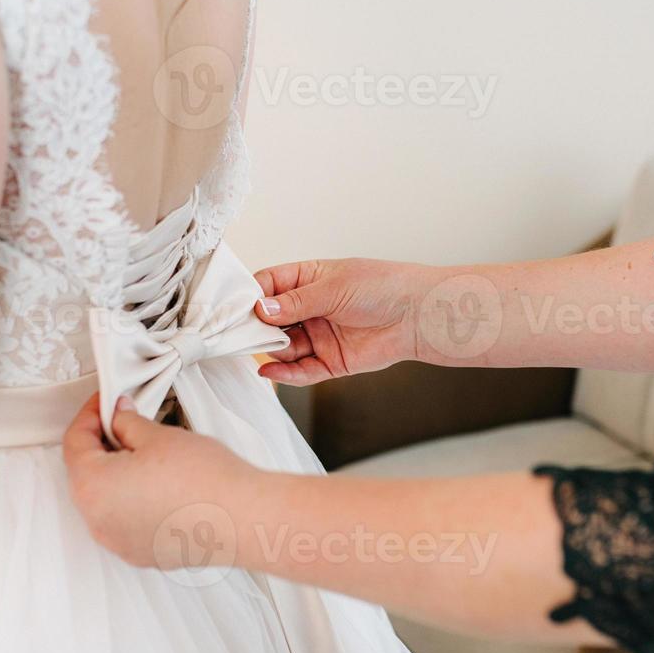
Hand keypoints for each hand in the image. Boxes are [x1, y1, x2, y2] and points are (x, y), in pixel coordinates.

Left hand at [62, 395, 260, 567]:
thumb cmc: (205, 482)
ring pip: (107, 500)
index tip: (104, 404)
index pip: (75, 442)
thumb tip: (118, 417)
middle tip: (125, 422)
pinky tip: (162, 485)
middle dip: (103, 445)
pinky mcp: (143, 553)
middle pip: (86, 474)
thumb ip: (128, 422)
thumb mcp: (158, 436)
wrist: (242, 519)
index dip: (89, 415)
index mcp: (92, 488)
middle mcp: (98, 522)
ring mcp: (120, 543)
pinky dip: (136, 502)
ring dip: (119, 475)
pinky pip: (127, 522)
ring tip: (149, 455)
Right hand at [253, 259, 439, 384]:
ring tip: (266, 347)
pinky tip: (269, 370)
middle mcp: (309, 309)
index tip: (234, 307)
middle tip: (241, 333)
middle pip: (270, 320)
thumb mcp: (333, 287)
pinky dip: (285, 372)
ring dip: (272, 348)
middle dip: (256, 327)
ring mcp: (318, 335)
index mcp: (308, 280)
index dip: (251, 296)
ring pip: (283, 346)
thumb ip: (296, 302)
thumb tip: (261, 310)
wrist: (418, 315)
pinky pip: (301, 370)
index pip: (268, 286)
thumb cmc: (383, 287)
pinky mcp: (330, 361)